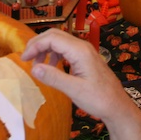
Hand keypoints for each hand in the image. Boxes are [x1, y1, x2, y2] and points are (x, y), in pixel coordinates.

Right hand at [22, 29, 140, 138]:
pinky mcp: (85, 58)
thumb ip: (54, 77)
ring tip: (36, 65)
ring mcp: (84, 51)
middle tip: (26, 58)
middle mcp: (82, 46)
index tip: (23, 59)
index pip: (52, 38)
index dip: (35, 46)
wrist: (116, 104)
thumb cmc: (98, 98)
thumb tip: (34, 68)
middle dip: (38, 44)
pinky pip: (65, 49)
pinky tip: (50, 67)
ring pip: (60, 41)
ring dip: (45, 49)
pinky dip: (54, 55)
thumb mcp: (74, 90)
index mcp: (80, 51)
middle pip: (55, 35)